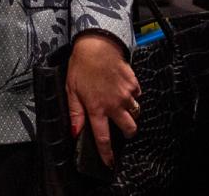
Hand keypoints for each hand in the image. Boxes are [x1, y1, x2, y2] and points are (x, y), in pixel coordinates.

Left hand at [65, 32, 139, 167]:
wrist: (97, 45)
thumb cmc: (81, 67)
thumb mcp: (71, 90)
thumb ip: (75, 113)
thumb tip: (75, 133)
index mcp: (97, 108)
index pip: (103, 138)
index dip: (107, 154)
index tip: (109, 163)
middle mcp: (115, 104)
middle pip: (129, 129)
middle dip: (127, 134)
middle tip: (120, 130)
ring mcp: (126, 94)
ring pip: (136, 112)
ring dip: (130, 114)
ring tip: (121, 108)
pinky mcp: (133, 83)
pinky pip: (137, 95)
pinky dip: (132, 96)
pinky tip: (122, 90)